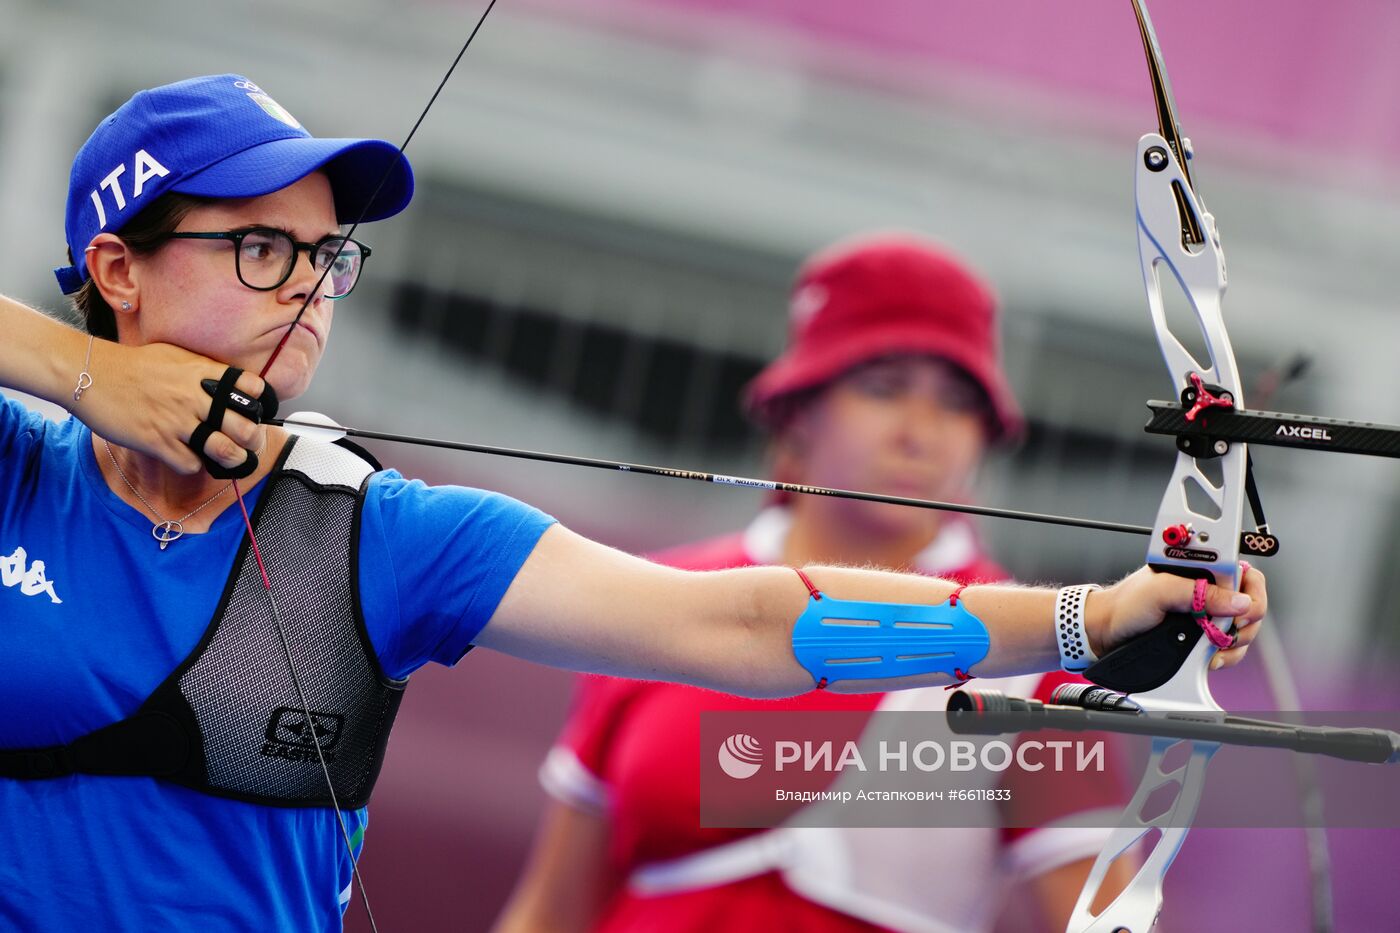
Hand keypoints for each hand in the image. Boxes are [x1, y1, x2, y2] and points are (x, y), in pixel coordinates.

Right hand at [78, 339, 267, 475]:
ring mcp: (178, 421)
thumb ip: (204, 369)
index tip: (254, 411)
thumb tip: (228, 382)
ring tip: (227, 458)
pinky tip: (186, 455)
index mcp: (204, 373)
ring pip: (225, 451)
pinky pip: (191, 464)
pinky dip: (193, 464)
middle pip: (246, 428)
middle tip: (248, 445)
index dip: (259, 403)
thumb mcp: (176, 355)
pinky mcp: (158, 441)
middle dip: (253, 441)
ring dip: (231, 459)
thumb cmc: (133, 365)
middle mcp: (196, 397)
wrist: (91, 374)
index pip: (253, 389)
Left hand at [1088, 564, 1267, 670]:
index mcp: (1201, 569)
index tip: (1241, 612)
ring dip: (1233, 645)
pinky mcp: (1203, 637)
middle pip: (1251, 605)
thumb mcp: (1161, 592)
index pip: (1245, 573)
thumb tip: (1239, 601)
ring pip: (1243, 630)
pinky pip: (1229, 648)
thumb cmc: (1125, 604)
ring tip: (1209, 649)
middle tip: (1223, 634)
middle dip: (1244, 624)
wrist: (1106, 633)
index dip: (1251, 593)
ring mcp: (1207, 615)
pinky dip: (1224, 656)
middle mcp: (1208, 590)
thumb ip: (1199, 593)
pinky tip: (1206, 658)